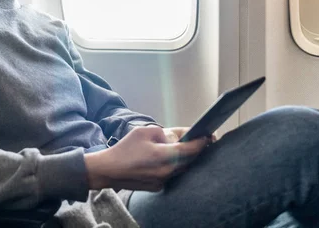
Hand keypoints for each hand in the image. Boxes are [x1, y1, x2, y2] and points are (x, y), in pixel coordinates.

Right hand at [84, 125, 208, 191]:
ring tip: (187, 146)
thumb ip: (164, 132)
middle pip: (189, 160)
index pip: (192, 149)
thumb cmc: (125, 149)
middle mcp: (167, 172)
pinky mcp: (158, 186)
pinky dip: (175, 165)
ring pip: (182, 168)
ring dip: (186, 158)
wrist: (109, 170)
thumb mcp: (144, 131)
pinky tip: (171, 157)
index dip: (202, 141)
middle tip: (204, 139)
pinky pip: (172, 174)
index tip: (209, 134)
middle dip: (197, 149)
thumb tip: (177, 137)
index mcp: (165, 156)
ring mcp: (163, 181)